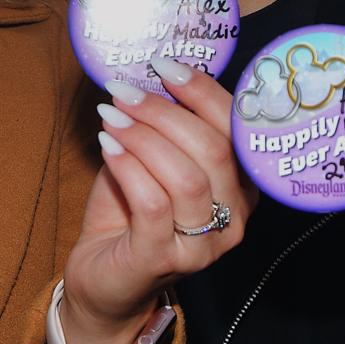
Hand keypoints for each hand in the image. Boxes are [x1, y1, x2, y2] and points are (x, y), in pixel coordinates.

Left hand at [57, 59, 255, 343]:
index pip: (238, 131)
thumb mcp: (154, 160)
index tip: (165, 64)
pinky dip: (127, 165)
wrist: (102, 279)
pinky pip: (152, 203)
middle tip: (126, 92)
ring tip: (112, 116)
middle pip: (214, 151)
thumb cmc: (131, 213)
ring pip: (186, 177)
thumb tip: (153, 73)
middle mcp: (235, 218)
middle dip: (165, 112)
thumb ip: (165, 126)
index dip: (204, 92)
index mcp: (242, 188)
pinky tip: (106, 145)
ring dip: (144, 137)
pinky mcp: (162, 259)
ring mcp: (203, 245)